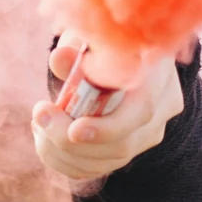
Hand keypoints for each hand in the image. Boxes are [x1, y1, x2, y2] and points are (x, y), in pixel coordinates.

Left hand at [31, 34, 185, 182]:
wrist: (118, 50)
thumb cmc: (102, 38)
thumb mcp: (90, 34)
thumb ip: (76, 47)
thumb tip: (59, 59)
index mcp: (157, 71)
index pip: (141, 111)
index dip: (107, 128)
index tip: (72, 130)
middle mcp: (163, 106)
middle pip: (123, 143)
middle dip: (71, 141)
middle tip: (39, 117)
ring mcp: (151, 130)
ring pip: (110, 160)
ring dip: (64, 152)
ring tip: (39, 125)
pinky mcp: (134, 146)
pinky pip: (101, 167)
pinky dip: (68, 161)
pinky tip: (47, 140)